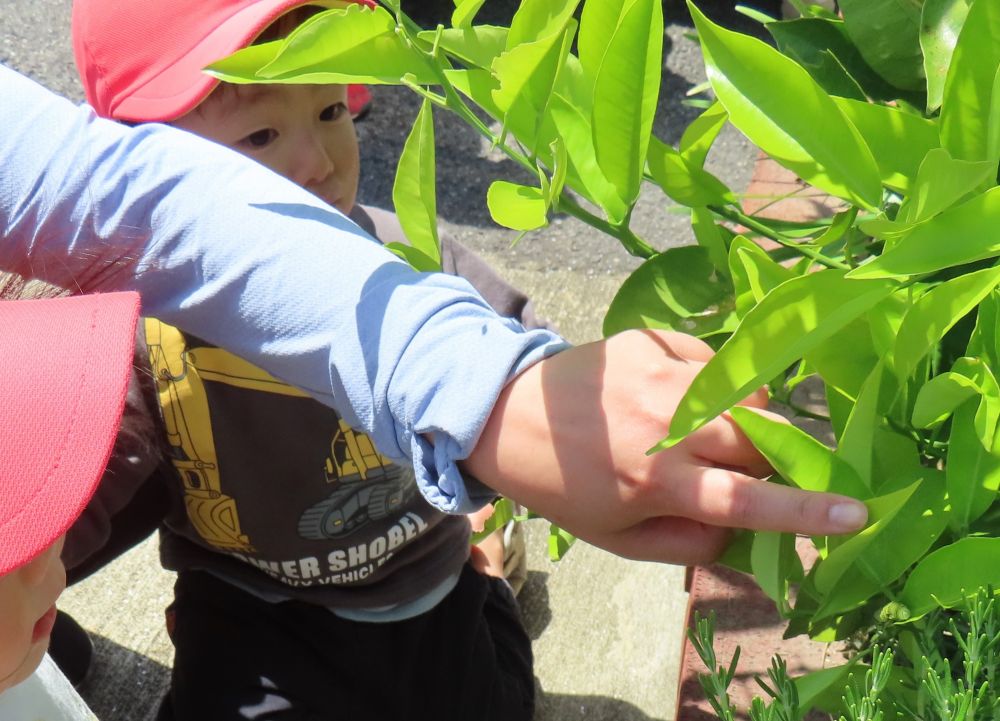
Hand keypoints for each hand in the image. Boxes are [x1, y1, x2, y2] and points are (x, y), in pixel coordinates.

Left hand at [464, 329, 867, 565]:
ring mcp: (659, 374)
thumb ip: (687, 542)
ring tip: (707, 433)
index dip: (804, 510)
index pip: (747, 500)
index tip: (855, 512)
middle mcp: (666, 424)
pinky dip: (712, 386)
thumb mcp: (617, 536)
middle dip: (775, 457)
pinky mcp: (649, 340)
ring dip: (746, 420)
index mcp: (657, 480)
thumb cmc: (564, 486)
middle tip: (752, 468)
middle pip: (760, 438)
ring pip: (744, 395)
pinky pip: (712, 363)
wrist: (505, 413)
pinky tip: (675, 400)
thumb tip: (745, 534)